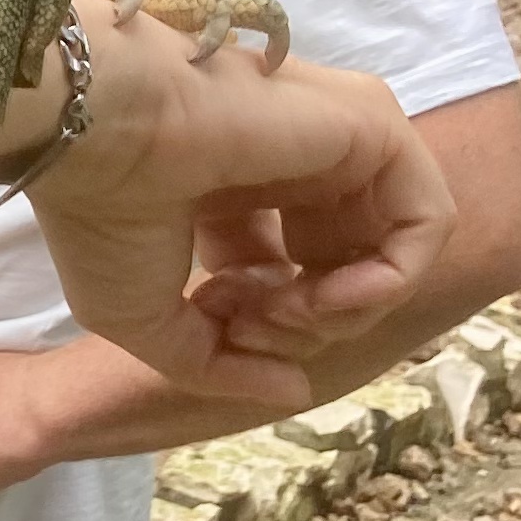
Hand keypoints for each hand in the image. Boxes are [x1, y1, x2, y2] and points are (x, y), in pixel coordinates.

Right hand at [28, 36, 451, 407]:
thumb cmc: (102, 216)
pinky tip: (330, 296)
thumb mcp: (148, 325)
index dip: (263, 326)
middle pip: (344, 274)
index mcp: (240, 194)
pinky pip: (425, 224)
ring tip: (285, 311)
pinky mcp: (376, 128)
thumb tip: (297, 392)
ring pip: (391, 255)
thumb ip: (224, 366)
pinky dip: (390, 280)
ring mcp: (340, 143)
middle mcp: (297, 166)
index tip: (216, 323)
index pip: (290, 278)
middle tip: (250, 325)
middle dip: (305, 326)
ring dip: (343, 312)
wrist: (95, 136)